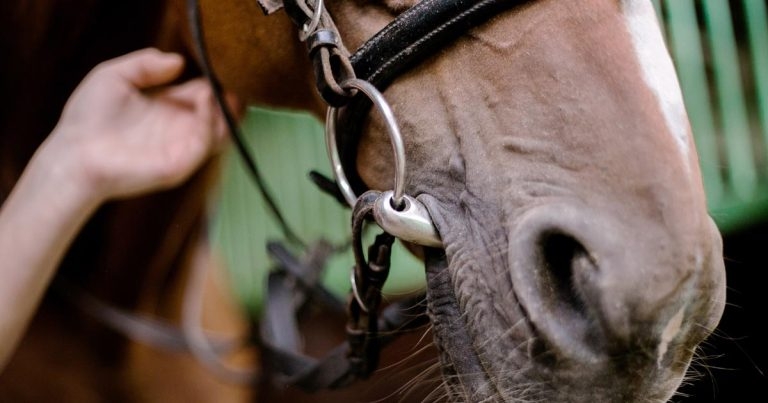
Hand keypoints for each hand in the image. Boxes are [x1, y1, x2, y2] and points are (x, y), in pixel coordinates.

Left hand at [42, 48, 228, 203]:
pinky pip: (206, 143)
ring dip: (226, 109)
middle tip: (229, 80)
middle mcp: (179, 130)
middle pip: (221, 115)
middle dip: (229, 98)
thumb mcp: (113, 76)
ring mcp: (182, 149)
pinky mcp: (179, 165)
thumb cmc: (87, 119)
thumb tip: (179, 62)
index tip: (218, 67)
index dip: (214, 83)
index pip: (204, 95)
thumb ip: (145, 64)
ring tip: (218, 90)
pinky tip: (204, 100)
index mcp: (168, 108)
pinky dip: (210, 120)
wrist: (73, 156)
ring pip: (222, 131)